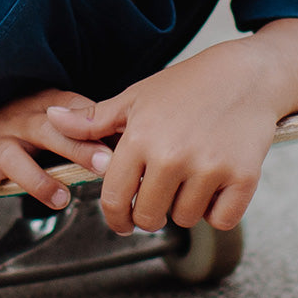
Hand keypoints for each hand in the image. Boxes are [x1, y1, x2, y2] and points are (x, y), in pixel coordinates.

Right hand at [0, 89, 113, 234]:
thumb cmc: (21, 121)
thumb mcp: (50, 109)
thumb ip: (84, 122)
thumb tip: (127, 138)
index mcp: (41, 108)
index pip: (73, 111)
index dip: (97, 125)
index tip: (124, 141)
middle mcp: (18, 123)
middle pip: (49, 131)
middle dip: (77, 148)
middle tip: (105, 165)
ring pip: (15, 161)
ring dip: (39, 180)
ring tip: (62, 199)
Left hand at [46, 42, 277, 235]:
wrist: (246, 75)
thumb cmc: (186, 85)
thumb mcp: (136, 97)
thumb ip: (94, 119)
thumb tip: (51, 119)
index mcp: (140, 138)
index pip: (115, 199)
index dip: (115, 217)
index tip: (122, 222)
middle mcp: (172, 157)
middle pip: (149, 218)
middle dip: (150, 212)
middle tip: (160, 191)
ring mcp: (209, 169)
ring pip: (185, 219)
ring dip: (185, 206)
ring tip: (190, 175)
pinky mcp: (242, 178)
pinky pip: (220, 220)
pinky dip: (217, 210)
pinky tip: (215, 184)